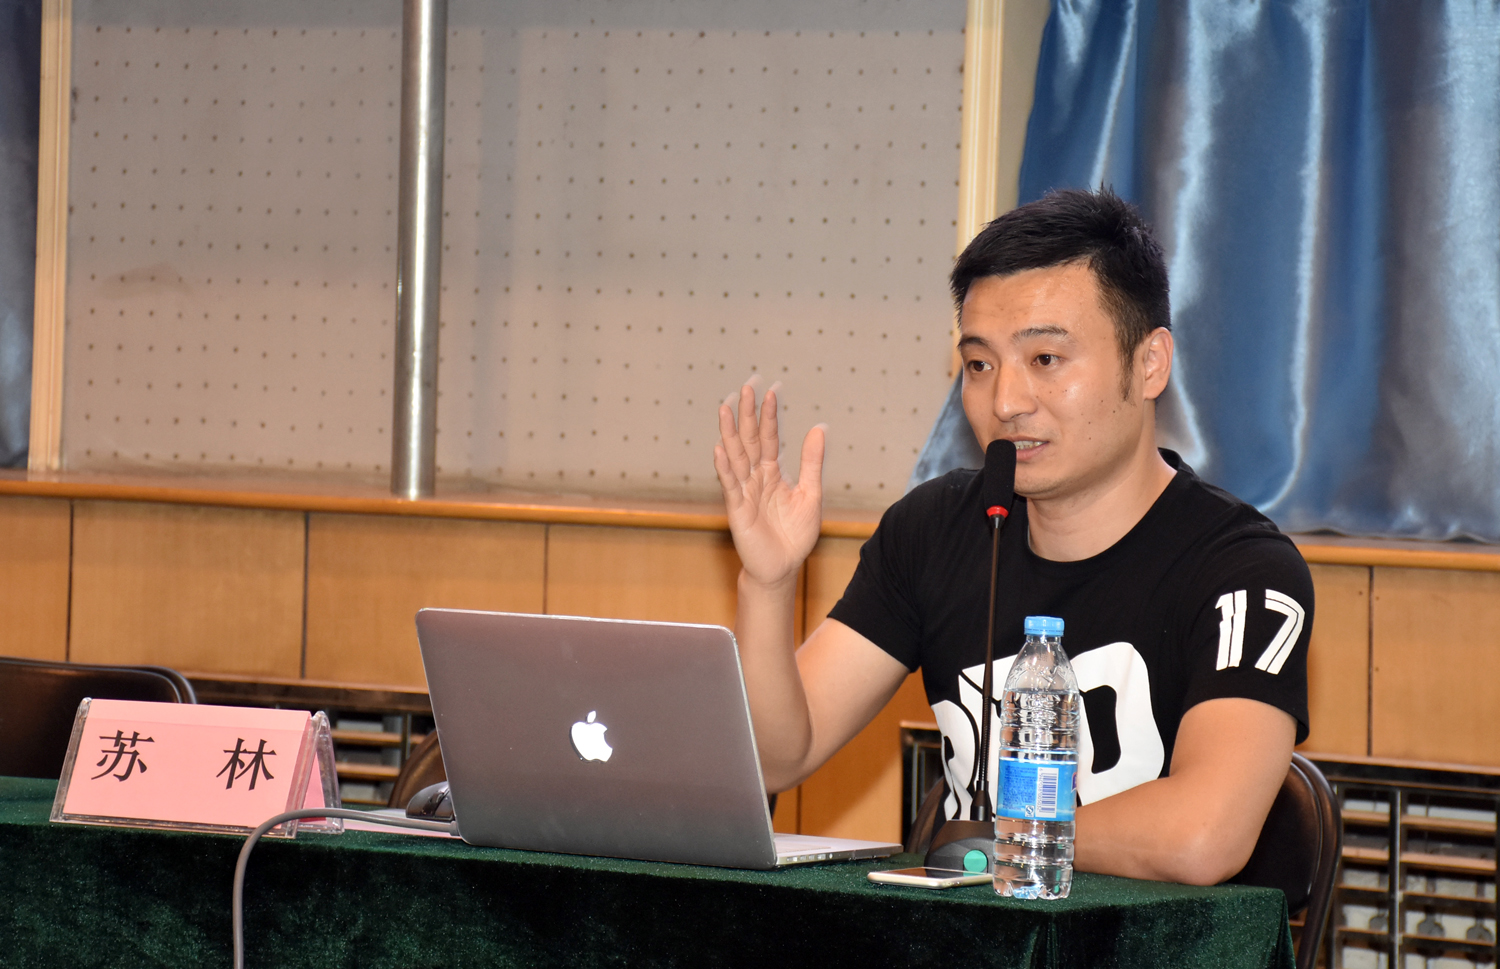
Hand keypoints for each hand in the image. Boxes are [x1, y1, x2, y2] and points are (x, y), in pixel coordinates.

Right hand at [713, 377, 825, 586]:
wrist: (783, 567)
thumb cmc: (795, 534)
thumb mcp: (811, 493)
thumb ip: (812, 462)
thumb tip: (819, 428)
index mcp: (773, 472)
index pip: (769, 438)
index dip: (770, 416)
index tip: (772, 392)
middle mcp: (755, 478)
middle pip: (749, 441)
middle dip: (747, 415)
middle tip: (746, 388)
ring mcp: (744, 492)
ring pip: (736, 457)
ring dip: (729, 433)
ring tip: (725, 409)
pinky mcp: (737, 509)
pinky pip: (730, 485)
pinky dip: (725, 468)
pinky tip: (720, 449)